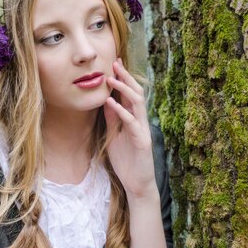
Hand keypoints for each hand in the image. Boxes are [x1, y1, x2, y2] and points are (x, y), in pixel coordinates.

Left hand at [104, 59, 155, 198]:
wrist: (136, 184)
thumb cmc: (126, 161)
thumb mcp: (114, 136)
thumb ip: (112, 120)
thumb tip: (105, 101)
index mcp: (134, 119)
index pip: (129, 94)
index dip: (122, 78)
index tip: (113, 63)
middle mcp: (140, 121)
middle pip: (136, 93)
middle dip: (125, 77)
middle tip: (114, 62)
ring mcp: (143, 130)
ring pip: (137, 104)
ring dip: (124, 90)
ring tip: (111, 79)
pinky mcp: (142, 141)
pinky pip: (132, 123)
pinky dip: (122, 111)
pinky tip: (111, 103)